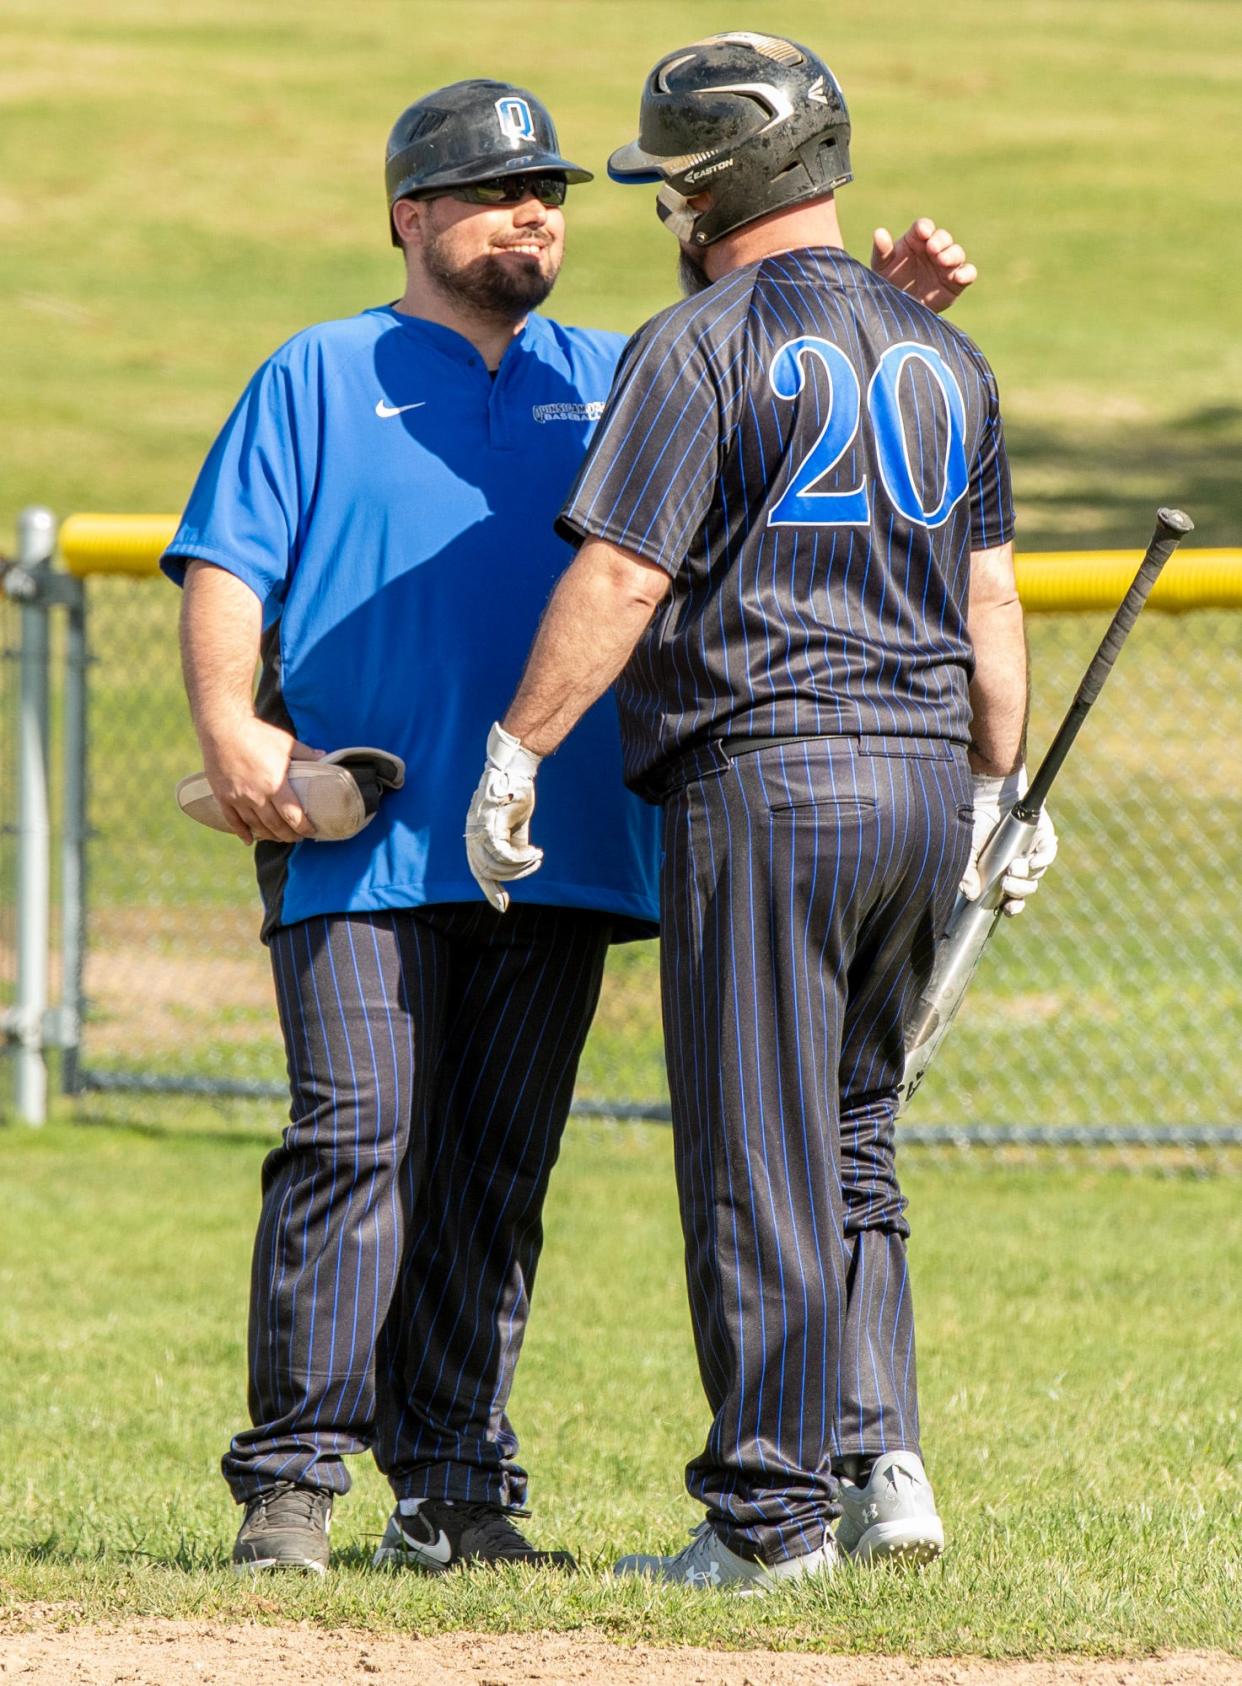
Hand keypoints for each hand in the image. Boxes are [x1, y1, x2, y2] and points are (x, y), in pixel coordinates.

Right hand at [201, 718, 322, 844]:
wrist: (223, 727)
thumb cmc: (258, 734)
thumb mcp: (287, 743)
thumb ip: (307, 755)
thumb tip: (326, 757)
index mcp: (275, 784)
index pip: (293, 816)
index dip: (303, 828)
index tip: (311, 831)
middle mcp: (257, 795)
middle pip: (275, 825)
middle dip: (288, 835)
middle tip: (297, 837)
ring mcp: (238, 798)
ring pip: (256, 826)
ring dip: (269, 836)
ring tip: (279, 837)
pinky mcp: (223, 796)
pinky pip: (233, 821)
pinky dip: (242, 832)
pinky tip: (249, 839)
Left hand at [465, 723, 543, 912]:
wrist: (516, 768)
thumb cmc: (515, 794)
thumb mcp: (514, 825)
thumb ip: (512, 844)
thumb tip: (518, 866)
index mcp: (475, 834)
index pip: (477, 869)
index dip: (489, 889)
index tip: (503, 906)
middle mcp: (472, 833)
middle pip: (483, 870)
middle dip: (503, 884)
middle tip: (530, 872)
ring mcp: (478, 828)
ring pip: (495, 864)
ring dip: (520, 868)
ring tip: (536, 859)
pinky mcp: (490, 823)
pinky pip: (503, 853)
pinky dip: (520, 859)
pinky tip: (535, 854)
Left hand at [871, 217, 976, 313]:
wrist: (899, 311)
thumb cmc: (889, 283)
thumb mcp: (882, 268)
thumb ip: (882, 251)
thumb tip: (879, 232)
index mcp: (916, 240)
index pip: (924, 227)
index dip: (925, 228)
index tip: (922, 232)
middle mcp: (934, 249)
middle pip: (943, 237)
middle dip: (940, 240)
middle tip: (932, 248)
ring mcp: (946, 265)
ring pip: (957, 252)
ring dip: (952, 254)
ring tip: (942, 261)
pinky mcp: (956, 282)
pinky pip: (968, 273)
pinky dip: (967, 273)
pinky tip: (958, 277)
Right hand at [961, 767, 1058, 916]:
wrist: (986, 793)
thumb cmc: (973, 821)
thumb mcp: (965, 851)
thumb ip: (966, 874)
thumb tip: (971, 895)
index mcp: (999, 872)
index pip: (1010, 897)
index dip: (1012, 907)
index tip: (1007, 909)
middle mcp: (1017, 864)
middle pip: (1026, 888)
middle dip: (1018, 891)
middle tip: (1007, 883)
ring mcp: (1031, 850)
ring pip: (1036, 874)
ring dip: (1026, 876)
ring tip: (1013, 867)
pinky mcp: (1043, 836)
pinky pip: (1048, 854)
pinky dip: (1042, 860)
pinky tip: (1032, 861)